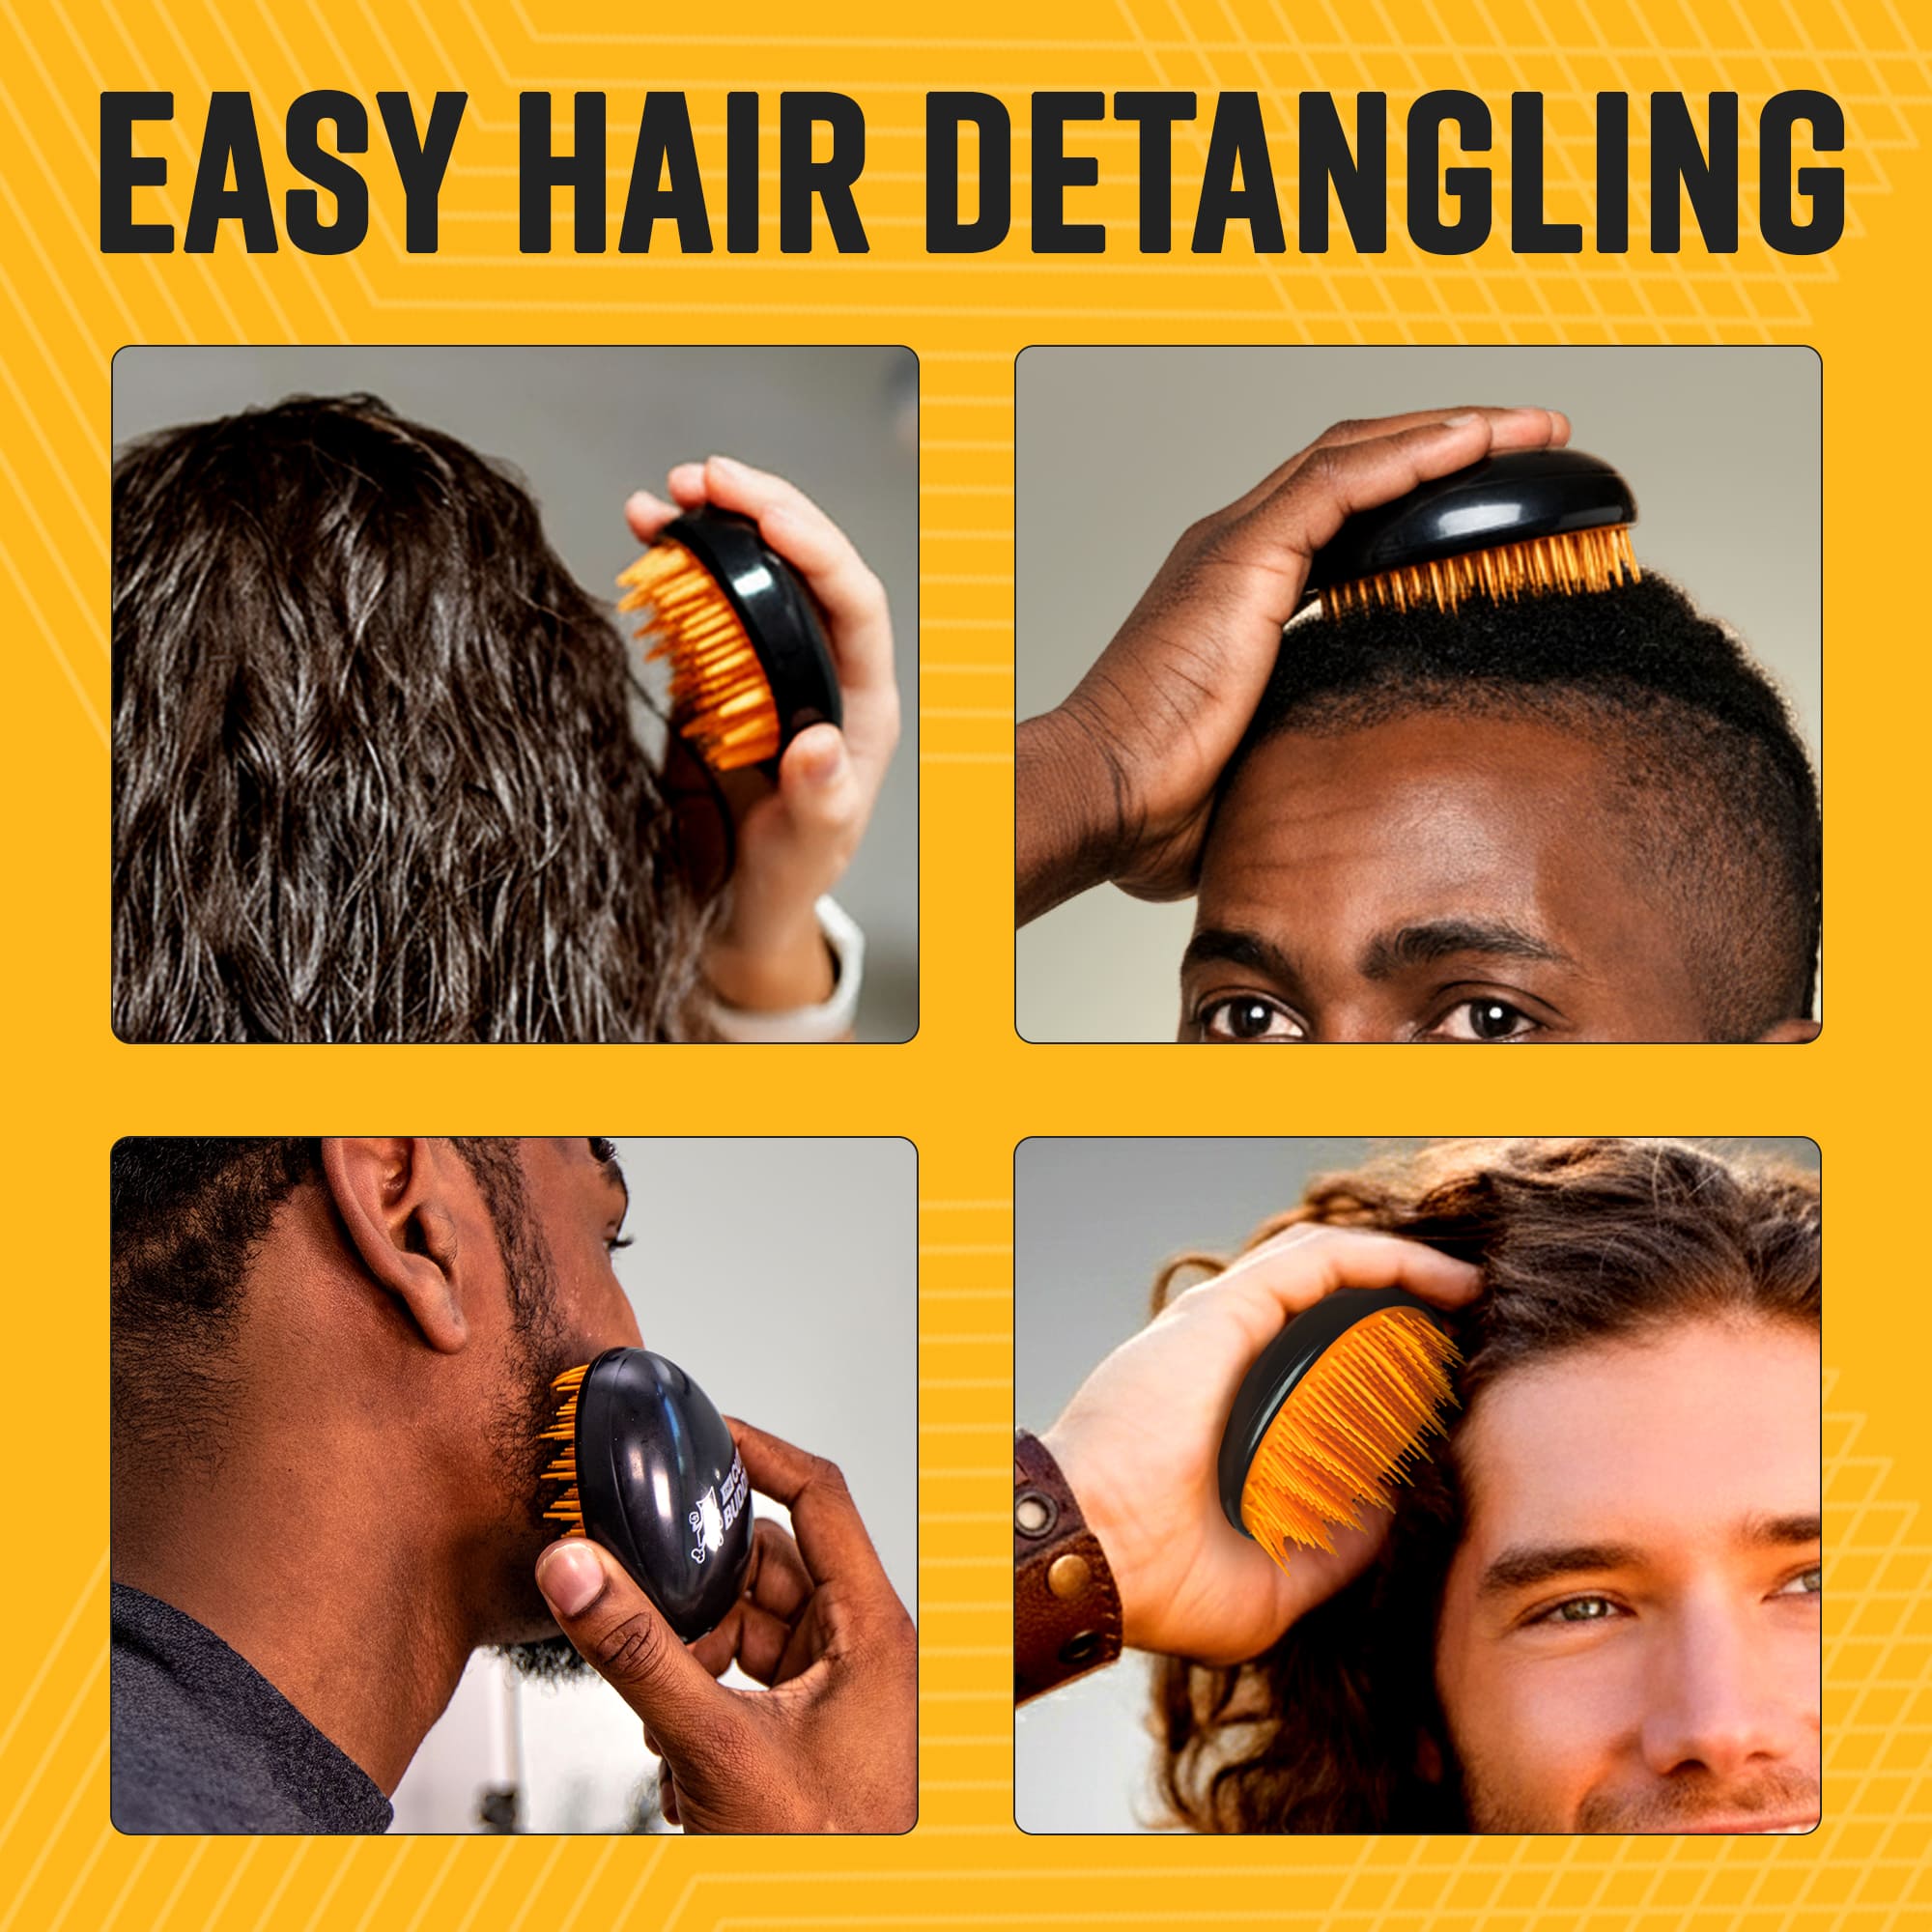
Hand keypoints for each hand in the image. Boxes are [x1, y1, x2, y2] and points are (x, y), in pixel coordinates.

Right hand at [534, 1420, 915, 1833]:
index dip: (758, 1450)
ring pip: (745, 1630)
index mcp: (873, 1629)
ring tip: (665, 1703)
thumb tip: (579, 1572)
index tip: (703, 1429)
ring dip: (691, 1657)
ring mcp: (832, 1695)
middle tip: (646, 1599)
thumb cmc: (831, 1857)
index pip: (818, 1494)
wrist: (846, 1925)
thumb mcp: (716, 1746)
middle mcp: (860, 1652)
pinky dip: (698, 1703)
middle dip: (698, 1589)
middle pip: (765, 1566)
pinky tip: (679, 1755)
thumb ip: (640, 1654)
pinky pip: (740, 1684)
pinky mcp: (803, 1737)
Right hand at [627, 456, 899, 1011]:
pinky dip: (674, 558)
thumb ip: (820, 802)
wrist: (732, 904)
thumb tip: (819, 742)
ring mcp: (768, 665)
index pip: (855, 603)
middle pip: (805, 566)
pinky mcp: (717, 671)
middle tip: (704, 479)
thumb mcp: (808, 852)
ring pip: (754, 572)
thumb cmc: (786, 883)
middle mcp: (821, 671)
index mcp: (861, 703)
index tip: (766, 514)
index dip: (817, 547)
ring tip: (665, 496)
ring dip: (713, 524)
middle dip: (761, 511)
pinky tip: (641, 528)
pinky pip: (703, 599)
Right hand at [1016, 406, 1570, 918]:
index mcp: (1240, 592)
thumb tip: (1384, 785)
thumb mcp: (1272, 761)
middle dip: (1450, 445)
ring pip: (1359, 455)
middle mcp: (1236, 551)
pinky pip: (1342, 482)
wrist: (1103, 795)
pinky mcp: (1243, 558)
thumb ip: (1322, 745)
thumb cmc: (1160, 801)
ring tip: (1528, 429)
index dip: (1421, 493)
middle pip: (1359, 466)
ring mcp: (1236, 546)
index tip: (1498, 502)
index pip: (1344, 511)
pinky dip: (1412, 456)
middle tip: (1534, 442)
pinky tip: (1473, 443)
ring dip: (1450, 435)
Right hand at [1042, 1224, 1480, 1667]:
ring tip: (1462, 1290)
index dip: (1375, 1362)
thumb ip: (1335, 1549)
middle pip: (1322, 1305)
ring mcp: (1223, 1329)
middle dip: (1394, 1306)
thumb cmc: (1156, 1583)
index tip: (1440, 1386)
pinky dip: (1384, 1258)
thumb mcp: (1273, 1586)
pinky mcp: (1228, 1310)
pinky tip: (1440, 1280)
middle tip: (1461, 1334)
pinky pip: (1320, 1262)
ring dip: (1399, 1270)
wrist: (1096, 1559)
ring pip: (1324, 1267)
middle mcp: (1224, 1361)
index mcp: (1226, 1415)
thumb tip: (1393, 1513)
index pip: (1308, 1362)